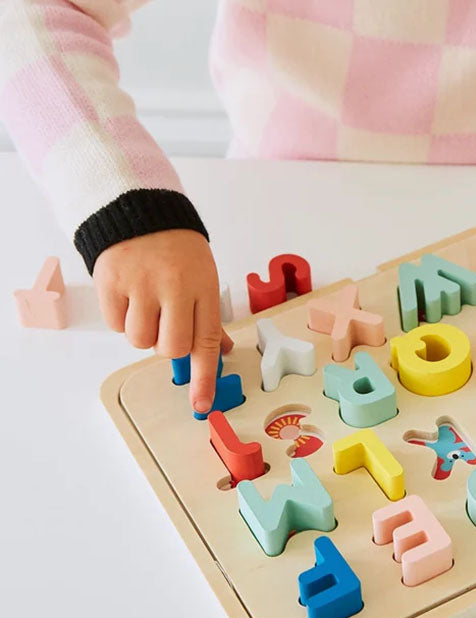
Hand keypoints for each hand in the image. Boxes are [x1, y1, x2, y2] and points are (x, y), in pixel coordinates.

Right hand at [93, 229, 233, 412]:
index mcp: (203, 286)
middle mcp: (173, 287)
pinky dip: (121, 318)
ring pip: (140, 341)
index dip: (204, 377)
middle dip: (168, 345)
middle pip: (171, 348)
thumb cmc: (178, 249)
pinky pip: (115, 325)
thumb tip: (222, 352)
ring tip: (147, 302)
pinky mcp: (112, 284)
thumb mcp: (204, 275)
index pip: (206, 340)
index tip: (201, 404)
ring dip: (143, 331)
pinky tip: (129, 294)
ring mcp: (141, 285)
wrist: (141, 212)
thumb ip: (209, 315)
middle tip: (166, 321)